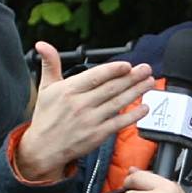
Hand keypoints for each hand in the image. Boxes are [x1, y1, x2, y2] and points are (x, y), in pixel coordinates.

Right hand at [13, 42, 154, 181]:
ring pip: (118, 103)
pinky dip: (133, 115)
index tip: (127, 65)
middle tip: (146, 69)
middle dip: (131, 78)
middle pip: (111, 88)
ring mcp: (90, 120)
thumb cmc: (46, 117)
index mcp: (68, 90)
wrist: (43, 148)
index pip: (95, 77)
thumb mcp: (45, 88)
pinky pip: (119, 123)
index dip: (113, 70)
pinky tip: (145, 107)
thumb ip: (50, 64)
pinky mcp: (97, 135)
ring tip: (149, 82)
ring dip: (136, 92)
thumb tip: (42, 44)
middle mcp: (80, 105)